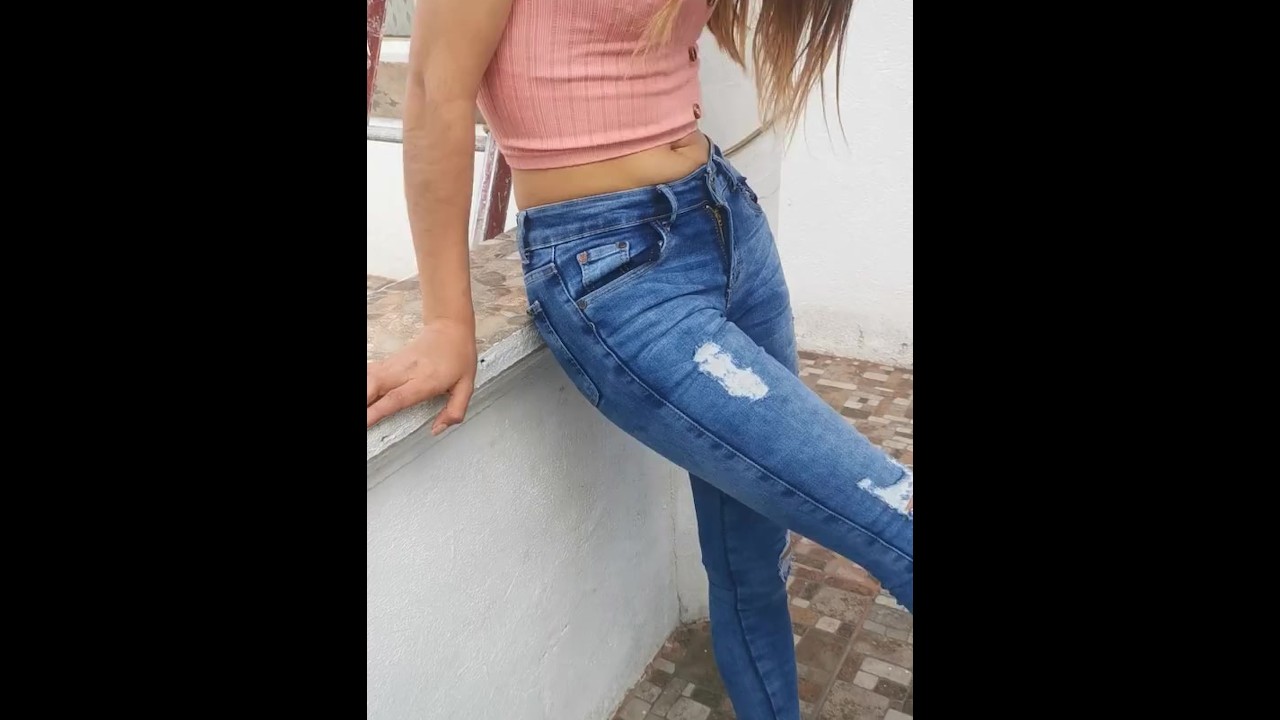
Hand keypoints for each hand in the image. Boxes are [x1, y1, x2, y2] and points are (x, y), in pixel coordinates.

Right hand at [366, 318, 476, 432]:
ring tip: (362, 406)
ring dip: (364, 391)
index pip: (397, 398)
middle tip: (362, 418)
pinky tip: (364, 390)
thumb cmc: (458, 355)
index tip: (366, 422)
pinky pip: (371, 371)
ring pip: (370, 376)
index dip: (378, 410)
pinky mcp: (390, 360)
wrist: (451, 327)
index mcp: (425, 380)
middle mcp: (407, 371)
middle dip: (364, 400)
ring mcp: (396, 364)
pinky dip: (365, 379)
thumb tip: (438, 429)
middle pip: (376, 385)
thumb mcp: (466, 386)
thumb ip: (455, 410)